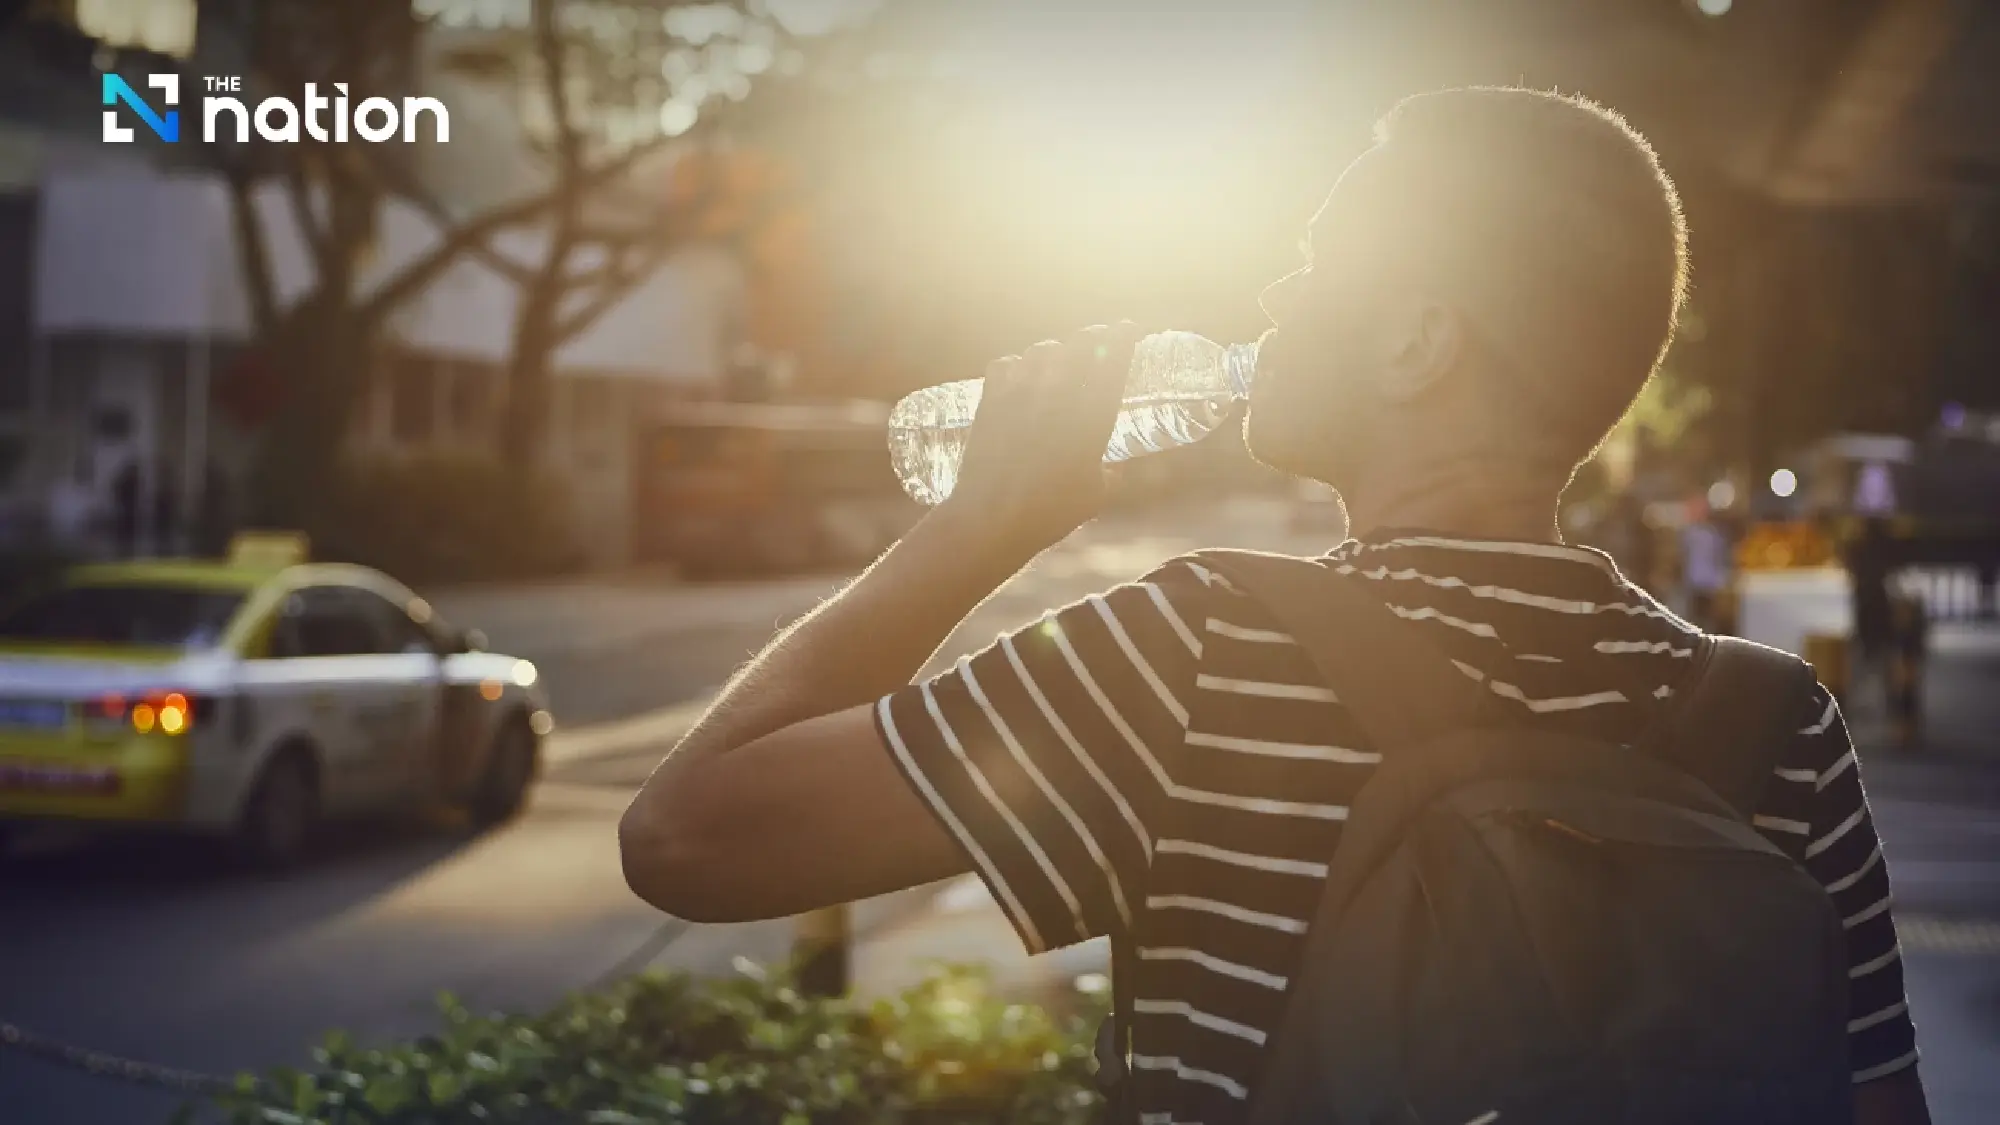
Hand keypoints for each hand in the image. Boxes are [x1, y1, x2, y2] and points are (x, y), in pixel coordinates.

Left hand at [940, 322, 1141, 551]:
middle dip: (1094, 336)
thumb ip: (1107, 475)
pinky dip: (1018, 365)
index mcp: (1093, 413)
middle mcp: (1060, 392)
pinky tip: (1019, 377)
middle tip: (1099, 339)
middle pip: (1081, 342)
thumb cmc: (1051, 512)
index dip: (1125, 336)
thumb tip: (1111, 471)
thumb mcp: (1095, 495)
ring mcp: (1022, 390)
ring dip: (1056, 350)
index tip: (1130, 329)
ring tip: (1058, 360)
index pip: (1115, 357)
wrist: (992, 517)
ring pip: (1043, 349)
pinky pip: (1006, 363)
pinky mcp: (991, 398)